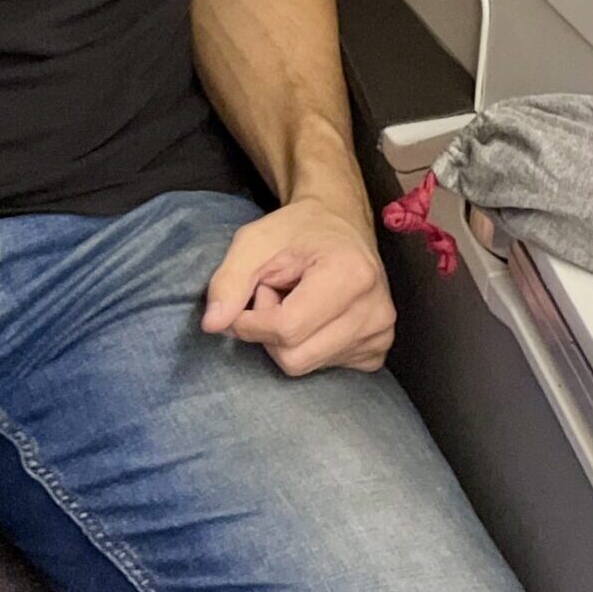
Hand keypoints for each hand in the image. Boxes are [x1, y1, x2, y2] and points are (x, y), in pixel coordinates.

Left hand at [201, 202, 395, 375]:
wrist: (339, 223)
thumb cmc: (296, 230)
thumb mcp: (255, 241)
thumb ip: (229, 281)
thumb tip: (212, 326)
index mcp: (351, 275)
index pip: (286, 328)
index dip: (251, 320)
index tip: (248, 294)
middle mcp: (376, 311)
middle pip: (294, 356)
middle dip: (268, 329)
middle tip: (274, 292)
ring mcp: (380, 335)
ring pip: (305, 365)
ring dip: (285, 337)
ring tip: (294, 300)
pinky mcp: (376, 351)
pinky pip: (322, 367)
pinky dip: (305, 345)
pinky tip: (313, 314)